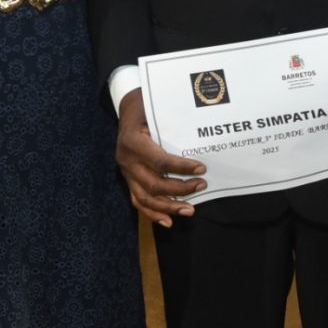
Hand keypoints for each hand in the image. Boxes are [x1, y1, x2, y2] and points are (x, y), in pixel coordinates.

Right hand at [116, 89, 206, 227]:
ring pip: (145, 197)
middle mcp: (127, 160)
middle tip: (202, 185)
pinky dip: (152, 213)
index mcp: (133, 142)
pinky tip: (168, 221)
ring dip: (169, 206)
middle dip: (180, 189)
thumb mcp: (156, 109)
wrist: (128, 108)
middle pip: (154, 183)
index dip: (181, 168)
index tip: (201, 168)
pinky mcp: (128, 179)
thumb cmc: (147, 106)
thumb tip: (201, 131)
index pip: (160, 161)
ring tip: (190, 210)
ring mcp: (126, 172)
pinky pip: (138, 200)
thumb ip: (173, 122)